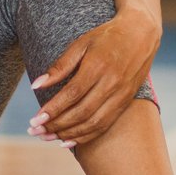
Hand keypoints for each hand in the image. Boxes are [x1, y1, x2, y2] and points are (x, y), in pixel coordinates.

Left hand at [28, 7, 161, 146]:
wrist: (141, 33)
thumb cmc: (106, 37)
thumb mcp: (81, 44)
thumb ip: (59, 66)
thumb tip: (36, 86)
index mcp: (98, 66)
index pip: (72, 94)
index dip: (53, 109)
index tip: (35, 120)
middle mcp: (112, 83)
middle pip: (81, 112)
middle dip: (56, 125)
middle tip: (35, 131)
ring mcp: (121, 95)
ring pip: (93, 123)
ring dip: (68, 134)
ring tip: (47, 137)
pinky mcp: (126, 102)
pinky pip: (105, 125)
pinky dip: (86, 136)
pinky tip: (68, 141)